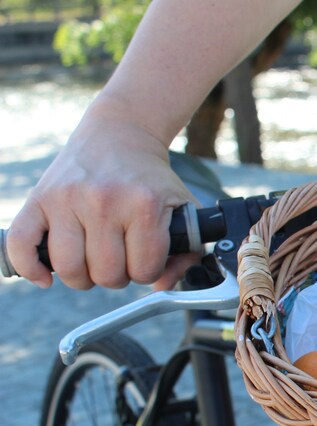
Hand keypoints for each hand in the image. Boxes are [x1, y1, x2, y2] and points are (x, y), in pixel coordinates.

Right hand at [7, 100, 196, 290]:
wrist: (120, 136)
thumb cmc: (151, 181)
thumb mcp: (183, 210)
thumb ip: (184, 254)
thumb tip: (161, 287)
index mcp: (144, 205)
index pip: (143, 271)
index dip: (146, 271)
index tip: (144, 257)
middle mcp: (104, 201)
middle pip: (106, 275)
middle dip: (115, 275)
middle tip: (118, 257)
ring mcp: (67, 198)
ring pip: (69, 268)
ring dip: (82, 276)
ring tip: (91, 260)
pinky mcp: (39, 197)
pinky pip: (21, 244)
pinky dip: (30, 267)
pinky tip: (47, 275)